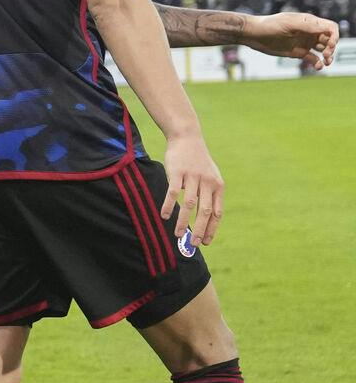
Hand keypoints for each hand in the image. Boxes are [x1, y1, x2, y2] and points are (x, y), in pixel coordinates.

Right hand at [160, 132, 223, 246]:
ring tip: (177, 234)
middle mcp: (208, 183)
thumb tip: (206, 217)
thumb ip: (209, 194)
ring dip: (183, 221)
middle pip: (204, 211)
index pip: (217, 212)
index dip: (211, 228)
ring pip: (189, 204)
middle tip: (193, 244)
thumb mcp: (210, 176)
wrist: (187, 138)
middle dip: (199, 230)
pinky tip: (164, 216)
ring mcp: (193, 177)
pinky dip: (168, 205)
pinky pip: (173, 192)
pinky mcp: (177, 172)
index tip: (205, 242)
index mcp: (218, 186)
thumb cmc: (198, 160)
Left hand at [243, 11, 339, 68]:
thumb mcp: (288, 24)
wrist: (253, 34)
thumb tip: (323, 30)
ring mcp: (304, 42)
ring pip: (323, 50)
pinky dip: (318, 63)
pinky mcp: (298, 52)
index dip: (334, 36)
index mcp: (309, 22)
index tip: (329, 45)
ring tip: (326, 62)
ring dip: (328, 56)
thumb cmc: (269, 25)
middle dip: (331, 47)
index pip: (330, 27)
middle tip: (327, 55)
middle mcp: (309, 32)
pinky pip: (313, 58)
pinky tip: (318, 67)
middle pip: (329, 39)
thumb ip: (306, 27)